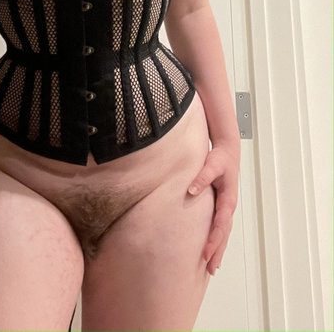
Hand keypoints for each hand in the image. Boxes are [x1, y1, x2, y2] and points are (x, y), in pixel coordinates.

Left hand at [187, 141, 239, 275]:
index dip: (214, 239)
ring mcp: (225, 207)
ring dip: (218, 249)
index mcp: (228, 199)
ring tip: (212, 266)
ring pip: (223, 233)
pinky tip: (210, 248)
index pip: (221, 224)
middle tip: (211, 268)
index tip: (206, 252)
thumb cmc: (220, 158)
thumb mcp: (211, 165)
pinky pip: (219, 226)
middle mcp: (228, 206)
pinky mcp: (220, 205)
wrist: (228, 151)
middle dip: (218, 251)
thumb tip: (191, 190)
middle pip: (224, 234)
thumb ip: (202, 177)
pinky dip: (216, 239)